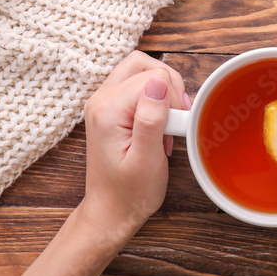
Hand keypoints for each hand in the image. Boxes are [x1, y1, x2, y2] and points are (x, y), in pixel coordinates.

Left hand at [78, 51, 189, 237]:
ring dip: (162, 90)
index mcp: (107, 110)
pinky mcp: (110, 107)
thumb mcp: (146, 160)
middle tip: (176, 117)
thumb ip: (151, 118)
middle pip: (142, 64)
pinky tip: (159, 122)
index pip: (151, 78)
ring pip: (140, 69)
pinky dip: (155, 96)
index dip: (172, 98)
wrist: (111, 211)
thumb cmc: (129, 192)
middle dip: (168, 86)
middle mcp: (100, 100)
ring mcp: (103, 102)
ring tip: (168, 122)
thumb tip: (159, 82)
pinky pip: (136, 84)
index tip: (175, 127)